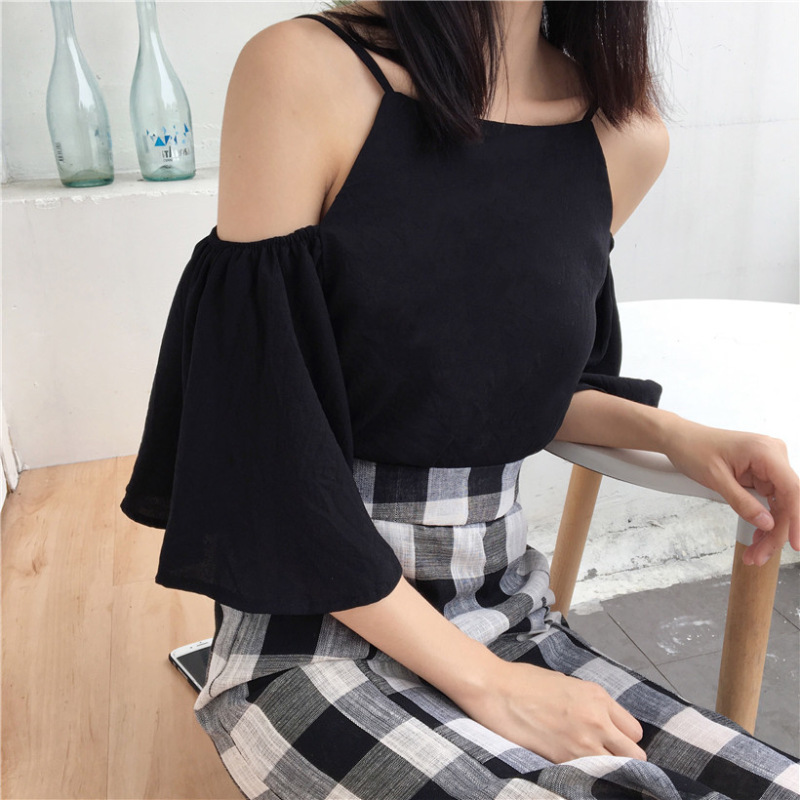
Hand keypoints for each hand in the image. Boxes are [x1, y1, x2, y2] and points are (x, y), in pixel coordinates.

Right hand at [455, 661, 646, 762]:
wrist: (496, 689)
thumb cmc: (525, 682)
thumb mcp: (566, 684)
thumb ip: (589, 704)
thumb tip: (601, 722)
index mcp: (597, 697)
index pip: (634, 731)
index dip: (623, 738)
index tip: (612, 742)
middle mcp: (597, 720)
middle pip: (635, 755)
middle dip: (624, 758)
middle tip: (605, 757)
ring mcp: (582, 742)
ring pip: (619, 770)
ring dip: (609, 770)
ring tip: (591, 766)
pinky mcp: (564, 759)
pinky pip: (591, 776)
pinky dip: (588, 777)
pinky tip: (577, 771)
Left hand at [662, 419, 799, 565]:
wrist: (679, 439)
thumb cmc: (693, 449)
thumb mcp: (716, 479)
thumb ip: (742, 502)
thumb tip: (766, 523)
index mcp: (766, 451)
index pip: (791, 489)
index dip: (795, 519)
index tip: (793, 542)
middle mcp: (773, 456)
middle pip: (787, 501)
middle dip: (776, 532)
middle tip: (760, 555)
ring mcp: (768, 464)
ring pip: (780, 504)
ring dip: (771, 529)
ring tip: (756, 551)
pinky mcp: (760, 473)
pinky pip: (769, 500)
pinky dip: (763, 518)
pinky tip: (758, 535)